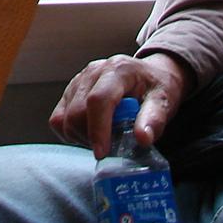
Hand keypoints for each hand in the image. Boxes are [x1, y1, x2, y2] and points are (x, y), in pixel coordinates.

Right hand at [49, 52, 189, 158]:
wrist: (150, 75)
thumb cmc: (156, 88)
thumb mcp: (164, 101)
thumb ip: (154, 119)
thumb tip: (143, 139)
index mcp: (118, 70)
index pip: (98, 100)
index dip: (97, 129)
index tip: (102, 152)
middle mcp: (93, 71)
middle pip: (77, 112)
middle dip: (90, 137)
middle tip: (111, 146)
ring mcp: (78, 80)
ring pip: (63, 118)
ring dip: (80, 136)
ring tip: (103, 137)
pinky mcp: (70, 91)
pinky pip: (58, 118)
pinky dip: (70, 132)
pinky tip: (91, 132)